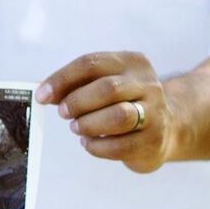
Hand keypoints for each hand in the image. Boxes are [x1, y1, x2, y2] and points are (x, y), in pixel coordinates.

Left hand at [36, 52, 179, 172]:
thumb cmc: (124, 103)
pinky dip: (96, 146)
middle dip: (78, 102)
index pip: (92, 63)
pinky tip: (89, 142)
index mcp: (132, 62)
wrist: (168, 128)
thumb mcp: (104, 86)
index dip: (62, 79)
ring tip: (77, 128)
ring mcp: (155, 112)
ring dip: (88, 124)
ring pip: (118, 116)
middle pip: (108, 88)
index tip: (42, 95)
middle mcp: (148, 84)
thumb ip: (75, 86)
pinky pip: (119, 145)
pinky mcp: (153, 140)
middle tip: (63, 113)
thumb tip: (44, 93)